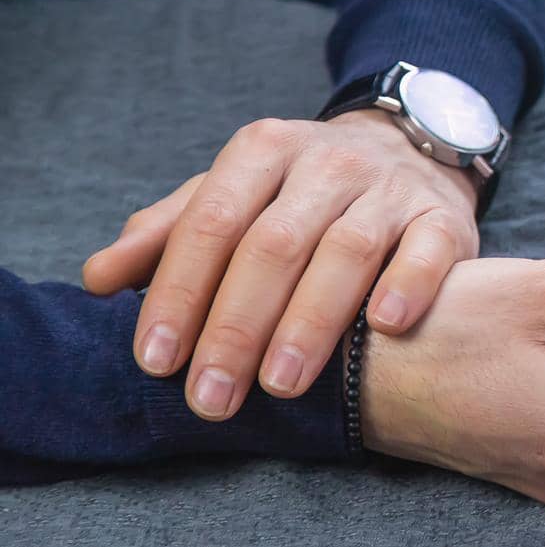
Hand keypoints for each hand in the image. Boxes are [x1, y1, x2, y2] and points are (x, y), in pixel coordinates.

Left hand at [82, 110, 480, 420]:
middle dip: (236, 326)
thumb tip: (98, 279)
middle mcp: (328, 162)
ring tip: (280, 385)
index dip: (181, 292)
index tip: (156, 360)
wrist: (412, 150)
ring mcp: (391, 188)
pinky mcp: (445, 217)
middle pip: (274, 243)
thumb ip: (171, 234)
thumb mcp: (235, 194)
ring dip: (310, 322)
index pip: (212, 222)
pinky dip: (408, 285)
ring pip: (346, 250)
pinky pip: (429, 249)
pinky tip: (386, 326)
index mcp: (264, 151)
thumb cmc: (305, 191)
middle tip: (211, 396)